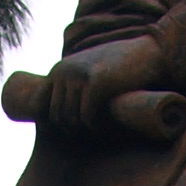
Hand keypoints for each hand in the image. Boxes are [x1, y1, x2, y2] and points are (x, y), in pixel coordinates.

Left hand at [41, 36, 164, 133]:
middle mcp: (64, 71)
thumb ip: (73, 90)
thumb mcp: (89, 75)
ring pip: (72, 119)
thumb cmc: (119, 69)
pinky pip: (88, 117)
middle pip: (57, 117)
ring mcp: (79, 75)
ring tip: (102, 129)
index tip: (70, 131)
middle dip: (72, 130)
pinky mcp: (96, 82)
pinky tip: (108, 127)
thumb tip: (59, 120)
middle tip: (91, 133)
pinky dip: (97, 128)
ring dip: (86, 131)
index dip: (50, 123)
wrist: (146, 52)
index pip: (39, 106)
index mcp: (58, 70)